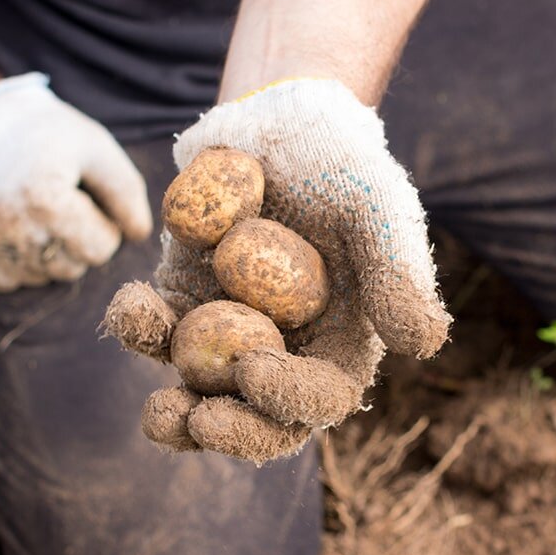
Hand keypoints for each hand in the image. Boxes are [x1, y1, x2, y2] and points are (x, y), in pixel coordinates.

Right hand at [0, 73, 152, 290]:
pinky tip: (6, 221)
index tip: (84, 196)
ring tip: (29, 207)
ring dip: (45, 249)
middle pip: (72, 268)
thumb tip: (140, 236)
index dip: (101, 222)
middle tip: (57, 200)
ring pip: (41, 277)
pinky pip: (8, 280)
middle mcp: (7, 229)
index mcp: (44, 200)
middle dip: (75, 239)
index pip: (101, 250)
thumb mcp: (93, 146)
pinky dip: (14, 256)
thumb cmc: (41, 133)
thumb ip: (126, 191)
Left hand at [105, 79, 449, 462]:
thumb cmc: (336, 164)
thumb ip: (400, 271)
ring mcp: (227, 332)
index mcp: (338, 342)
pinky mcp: (182, 303)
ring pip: (199, 393)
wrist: (276, 123)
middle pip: (258, 416)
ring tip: (158, 416)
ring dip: (176, 414)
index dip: (288, 398)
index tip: (252, 369)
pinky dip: (139, 327)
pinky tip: (133, 304)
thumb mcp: (376, 206)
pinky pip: (155, 332)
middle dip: (230, 431)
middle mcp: (283, 349)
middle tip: (198, 423)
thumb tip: (423, 346)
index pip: (320, 396)